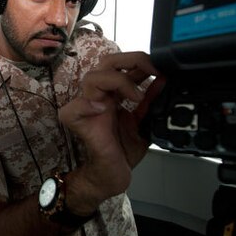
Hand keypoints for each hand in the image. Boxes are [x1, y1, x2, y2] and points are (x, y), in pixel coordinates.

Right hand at [58, 51, 164, 211]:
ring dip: (118, 81)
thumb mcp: (145, 122)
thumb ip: (151, 103)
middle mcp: (100, 97)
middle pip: (107, 62)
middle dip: (132, 59)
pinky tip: (102, 110)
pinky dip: (86, 106)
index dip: (141, 61)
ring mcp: (89, 110)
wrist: (113, 176)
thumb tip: (163, 80)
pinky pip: (72, 110)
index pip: (122, 64)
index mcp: (114, 94)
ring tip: (137, 97)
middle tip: (152, 70)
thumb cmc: (124, 151)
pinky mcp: (81, 125)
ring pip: (92, 78)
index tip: (161, 68)